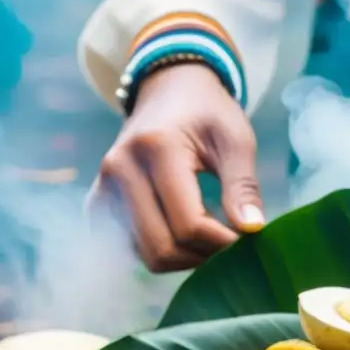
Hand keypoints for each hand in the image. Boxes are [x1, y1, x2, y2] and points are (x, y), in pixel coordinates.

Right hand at [88, 63, 262, 271]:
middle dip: (201, 256)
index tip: (246, 241)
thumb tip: (251, 230)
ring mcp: (103, 186)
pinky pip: (128, 248)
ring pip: (144, 254)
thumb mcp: (236, 140)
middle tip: (229, 245)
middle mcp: (120, 168)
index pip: (188, 223)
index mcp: (157, 147)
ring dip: (182, 259)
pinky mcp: (97, 200)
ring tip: (209, 239)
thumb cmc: (208, 112)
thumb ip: (243, 186)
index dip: (221, 243)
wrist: (168, 90)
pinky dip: (160, 252)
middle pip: (162, 246)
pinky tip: (182, 236)